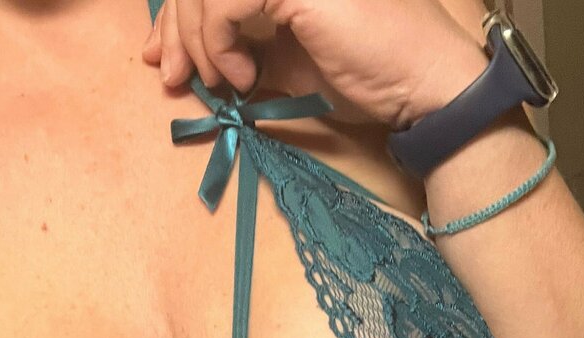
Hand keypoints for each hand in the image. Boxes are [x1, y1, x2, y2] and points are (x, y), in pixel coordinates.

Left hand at [143, 0, 487, 128]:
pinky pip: (224, 2)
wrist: (420, 84)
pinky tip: (242, 78)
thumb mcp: (288, 61)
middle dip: (174, 29)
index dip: (176, 16)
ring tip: (224, 83)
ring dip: (197, 41)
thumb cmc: (368, 74)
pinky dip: (219, 44)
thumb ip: (244, 49)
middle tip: (173, 78)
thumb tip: (190, 61)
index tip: (162, 60)